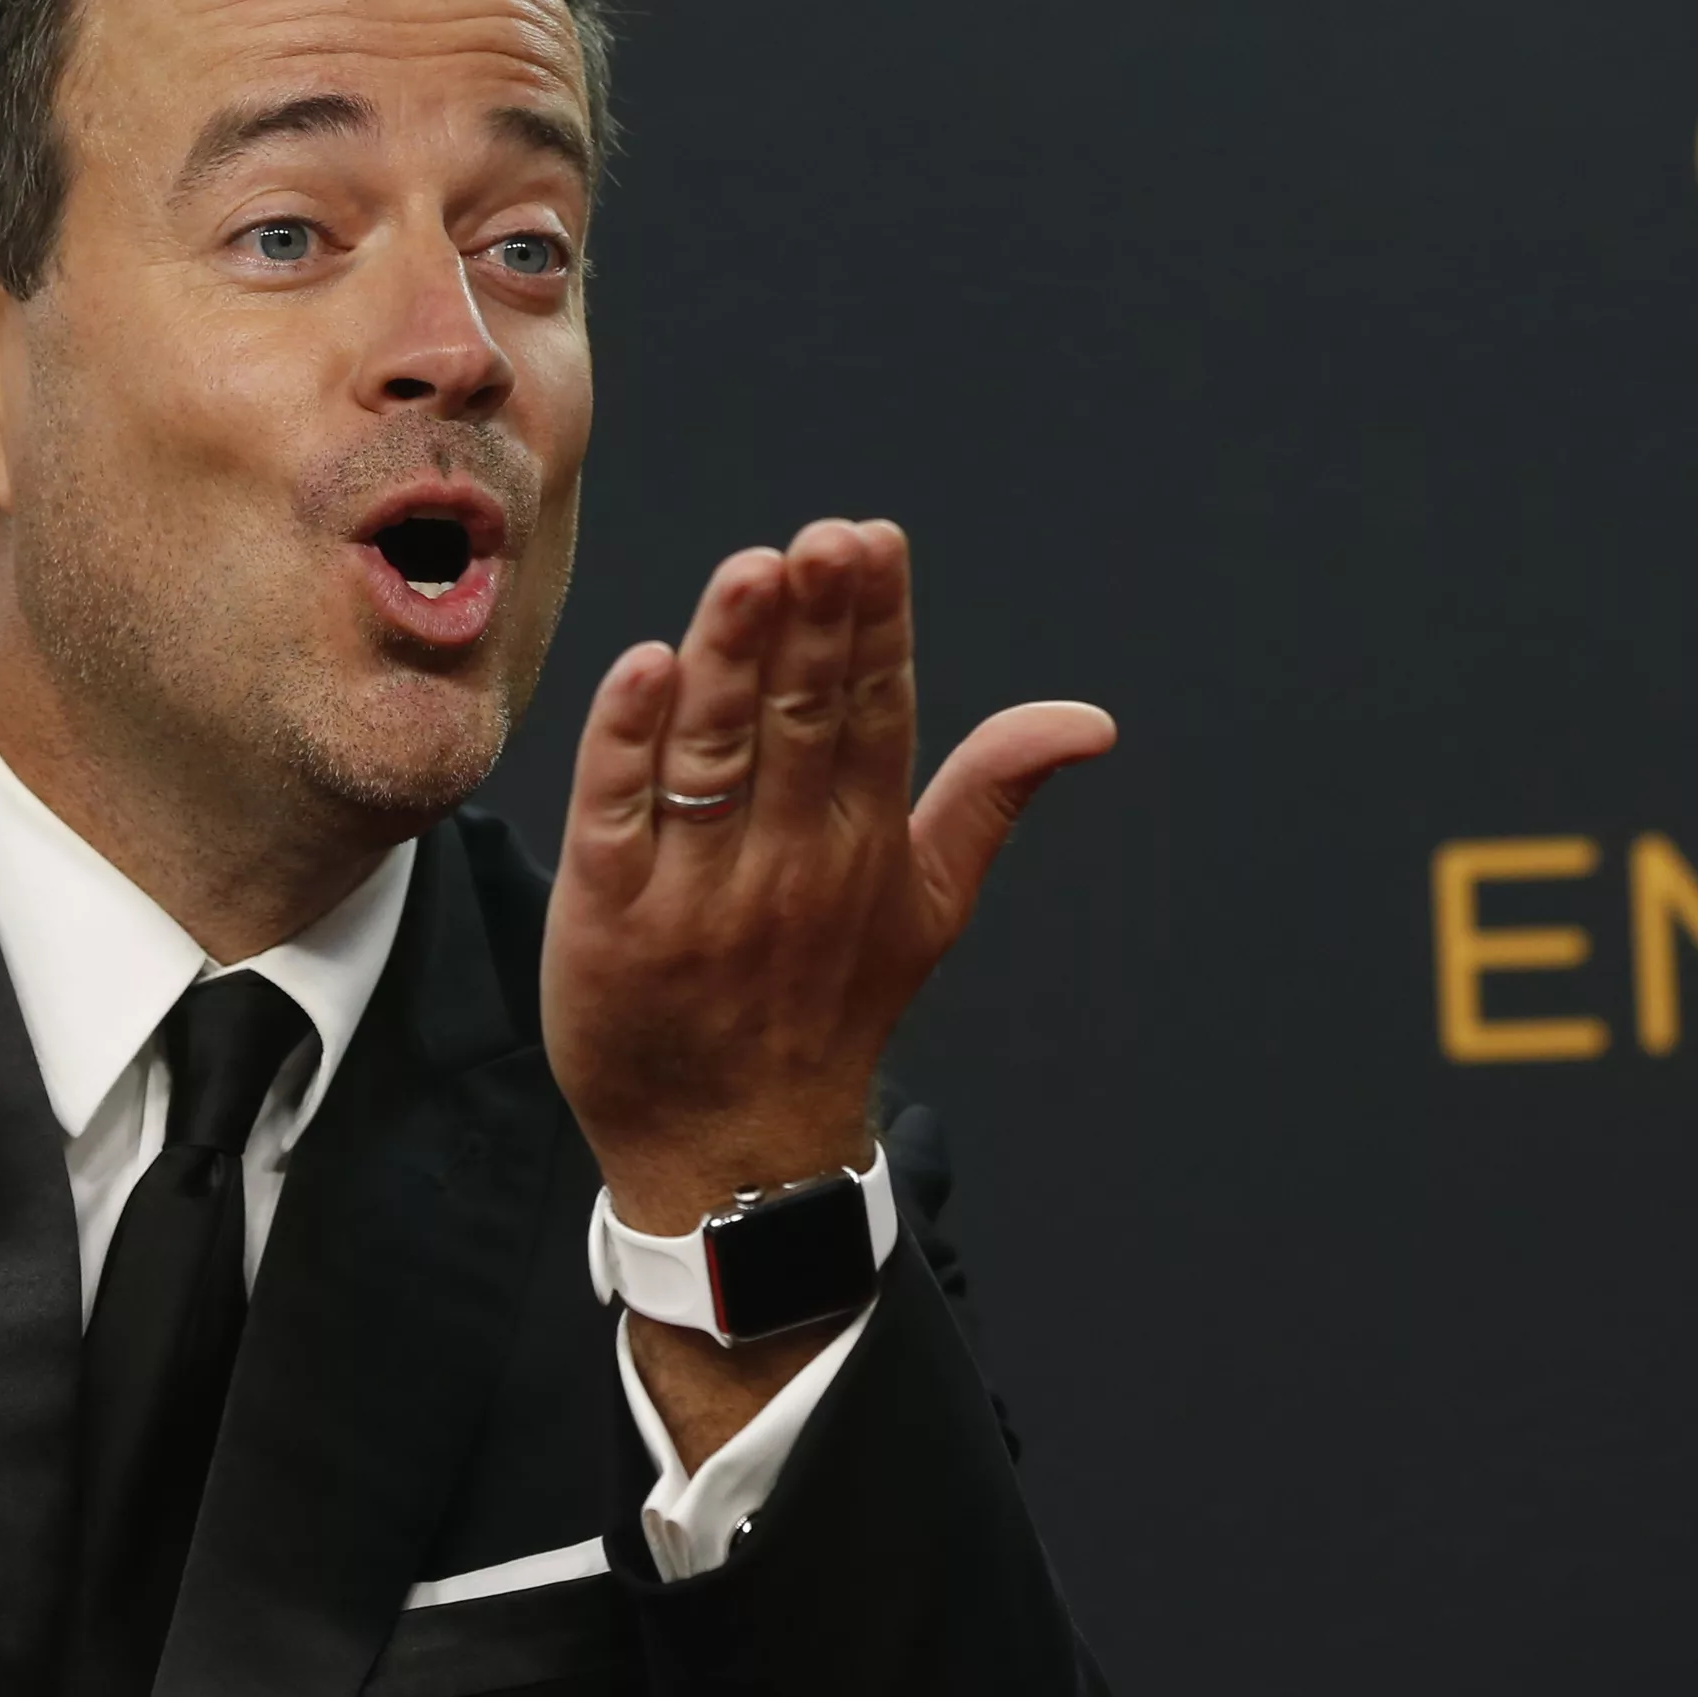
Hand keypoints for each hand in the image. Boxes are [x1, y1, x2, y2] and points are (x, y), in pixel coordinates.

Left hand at [542, 519, 1112, 1234]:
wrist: (733, 1155)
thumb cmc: (827, 1012)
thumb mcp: (929, 908)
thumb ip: (992, 797)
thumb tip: (1088, 719)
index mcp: (867, 847)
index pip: (876, 715)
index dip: (874, 627)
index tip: (872, 541)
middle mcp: (791, 864)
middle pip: (804, 723)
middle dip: (814, 627)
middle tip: (821, 541)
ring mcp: (697, 892)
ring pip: (716, 754)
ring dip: (732, 661)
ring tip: (750, 574)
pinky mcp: (609, 918)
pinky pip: (618, 816)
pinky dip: (628, 743)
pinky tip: (644, 669)